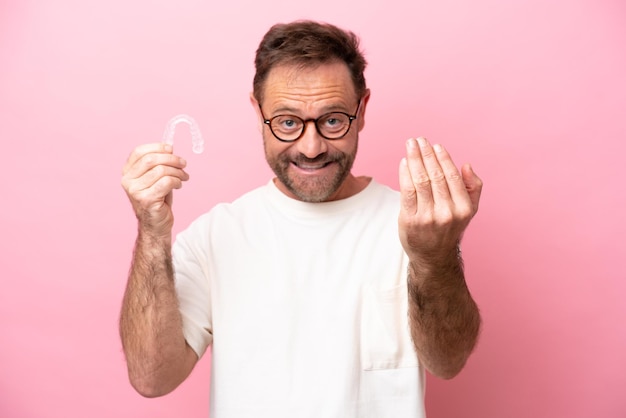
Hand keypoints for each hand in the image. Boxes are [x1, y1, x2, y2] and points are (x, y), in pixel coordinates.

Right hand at [121, 143, 188, 236]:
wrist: (156, 225)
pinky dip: (177, 181)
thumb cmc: (157, 200)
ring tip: (183, 176)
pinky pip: (167, 182)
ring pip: (161, 170)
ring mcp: (135, 191)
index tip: (171, 149)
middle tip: (183, 163)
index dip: (157, 147)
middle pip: (151, 159)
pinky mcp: (147, 200)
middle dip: (171, 159)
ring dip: (177, 172)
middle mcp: (128, 181)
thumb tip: (169, 148)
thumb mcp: (154, 178)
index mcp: (127, 173)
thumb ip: (158, 164)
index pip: (139, 152)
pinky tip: (179, 185)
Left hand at [398, 137, 481, 262]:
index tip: (435, 145)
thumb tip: (466, 165)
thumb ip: (472, 187)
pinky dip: (404, 174)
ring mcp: (427, 217)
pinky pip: (407, 191)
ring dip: (414, 159)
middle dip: (426, 154)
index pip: (452, 176)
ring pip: (420, 181)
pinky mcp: (410, 220)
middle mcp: (447, 213)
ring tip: (410, 145)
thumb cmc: (450, 227)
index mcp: (463, 209)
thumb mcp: (469, 211)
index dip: (443, 158)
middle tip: (419, 140)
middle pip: (435, 176)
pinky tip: (404, 162)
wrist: (433, 256)